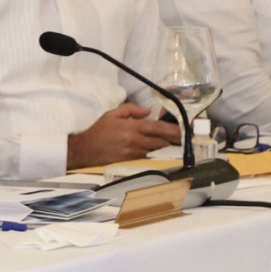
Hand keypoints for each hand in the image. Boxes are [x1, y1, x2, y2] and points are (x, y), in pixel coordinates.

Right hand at [67, 103, 183, 169]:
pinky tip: (160, 150)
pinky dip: (155, 153)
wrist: (84, 150)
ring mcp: (133, 153)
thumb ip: (131, 110)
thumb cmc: (98, 131)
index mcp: (131, 127)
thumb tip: (147, 111)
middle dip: (175, 139)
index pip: (158, 128)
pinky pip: (148, 157)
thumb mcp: (112, 114)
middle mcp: (134, 141)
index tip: (186, 130)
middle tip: (186, 138)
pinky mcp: (131, 162)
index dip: (174, 130)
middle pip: (161, 141)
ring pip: (156, 150)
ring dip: (166, 146)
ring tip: (176, 143)